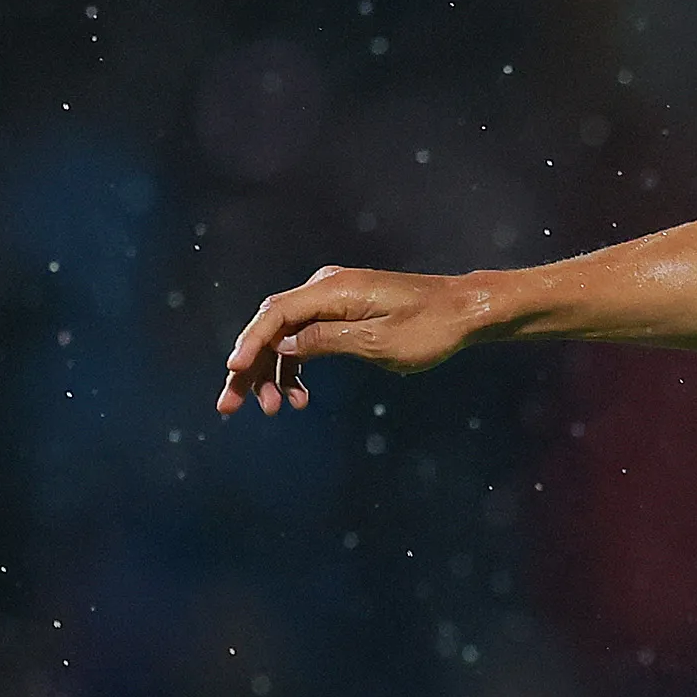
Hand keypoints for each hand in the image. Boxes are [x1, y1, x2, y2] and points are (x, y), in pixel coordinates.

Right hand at [215, 266, 491, 415]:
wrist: (464, 311)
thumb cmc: (429, 328)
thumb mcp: (378, 342)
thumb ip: (327, 340)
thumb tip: (283, 344)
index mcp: (333, 290)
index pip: (276, 315)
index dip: (250, 344)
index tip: (234, 373)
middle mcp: (326, 288)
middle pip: (273, 325)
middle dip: (250, 365)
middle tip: (232, 405)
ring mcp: (333, 298)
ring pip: (286, 334)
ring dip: (273, 371)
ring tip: (273, 408)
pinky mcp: (342, 311)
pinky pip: (306, 336)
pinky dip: (297, 364)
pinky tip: (298, 395)